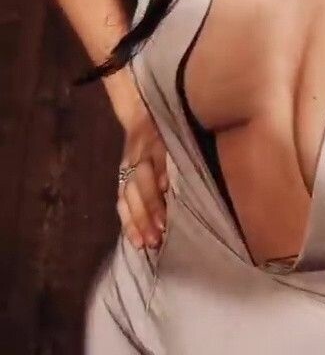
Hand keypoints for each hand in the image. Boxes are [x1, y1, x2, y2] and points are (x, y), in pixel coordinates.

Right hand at [117, 106, 168, 250]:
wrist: (140, 114)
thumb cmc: (163, 130)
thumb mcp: (169, 138)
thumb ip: (167, 161)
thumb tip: (165, 186)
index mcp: (147, 149)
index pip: (148, 176)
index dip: (154, 198)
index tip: (164, 219)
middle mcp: (133, 162)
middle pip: (136, 192)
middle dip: (145, 216)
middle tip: (156, 239)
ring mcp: (125, 171)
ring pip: (126, 199)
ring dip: (135, 223)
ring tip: (143, 244)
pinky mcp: (121, 180)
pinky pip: (120, 202)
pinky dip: (126, 222)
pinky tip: (133, 239)